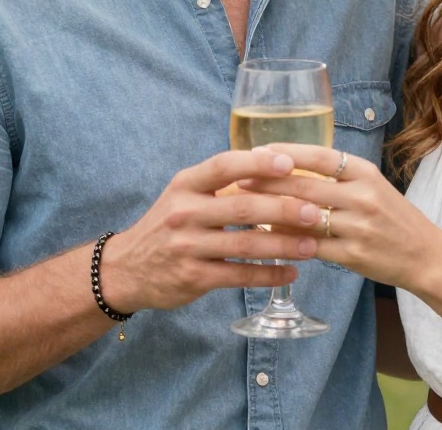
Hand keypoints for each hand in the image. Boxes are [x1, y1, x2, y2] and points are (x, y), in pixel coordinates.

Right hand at [99, 148, 322, 312]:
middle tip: (315, 211)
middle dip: (284, 209)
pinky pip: (239, 275)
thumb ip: (221, 183)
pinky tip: (290, 272)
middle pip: (243, 207)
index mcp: (186, 184)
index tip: (289, 163)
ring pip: (246, 244)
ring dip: (283, 245)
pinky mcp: (193, 278)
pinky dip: (268, 274)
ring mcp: (188, 247)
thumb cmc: (168, 223)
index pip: (224, 166)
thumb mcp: (185, 193)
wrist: (126, 268)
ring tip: (312, 245)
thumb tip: (275, 166)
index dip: (257, 163)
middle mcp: (185, 212)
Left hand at [241, 143, 441, 290]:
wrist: (425, 254)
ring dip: (272, 213)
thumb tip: (289, 170)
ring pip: (305, 217)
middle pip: (306, 186)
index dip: (288, 153)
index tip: (259, 150)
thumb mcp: (371, 186)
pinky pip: (312, 246)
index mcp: (366, 173)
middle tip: (239, 179)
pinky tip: (268, 238)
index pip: (321, 156)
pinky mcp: (354, 255)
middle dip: (269, 183)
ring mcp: (359, 227)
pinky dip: (288, 241)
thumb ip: (337, 178)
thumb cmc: (392, 217)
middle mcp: (363, 196)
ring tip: (245, 208)